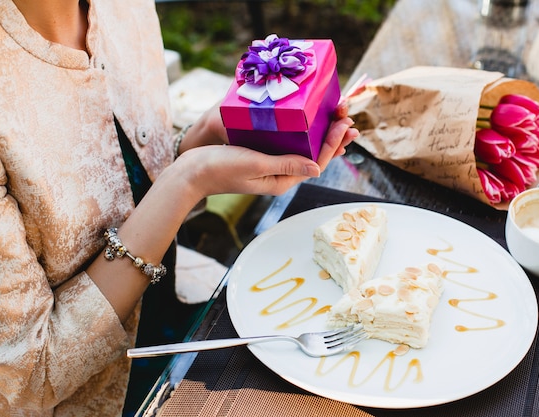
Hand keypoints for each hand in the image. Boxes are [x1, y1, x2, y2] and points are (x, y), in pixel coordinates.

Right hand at [177, 102, 358, 160]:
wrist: (191, 172)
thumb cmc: (220, 168)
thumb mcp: (256, 164)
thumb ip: (286, 165)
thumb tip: (318, 168)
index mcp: (282, 182)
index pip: (316, 162)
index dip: (332, 143)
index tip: (343, 124)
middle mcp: (280, 175)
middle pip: (314, 155)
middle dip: (332, 136)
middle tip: (347, 117)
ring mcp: (271, 165)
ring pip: (303, 147)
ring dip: (320, 132)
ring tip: (335, 116)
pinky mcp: (261, 155)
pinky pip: (287, 143)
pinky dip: (300, 131)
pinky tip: (307, 119)